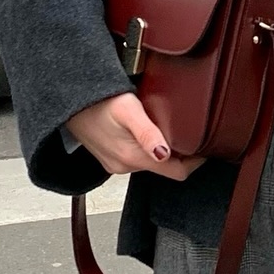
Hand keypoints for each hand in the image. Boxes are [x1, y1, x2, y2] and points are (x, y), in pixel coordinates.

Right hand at [66, 92, 204, 180]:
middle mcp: (125, 166)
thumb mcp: (127, 110)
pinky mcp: (109, 158)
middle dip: (182, 154)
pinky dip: (148, 149)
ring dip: (164, 150)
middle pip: (166, 169)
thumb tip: (165, 153)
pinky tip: (149, 132)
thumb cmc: (96, 100)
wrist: (66, 101)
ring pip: (151, 163)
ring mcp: (116, 164)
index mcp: (132, 158)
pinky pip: (137, 158)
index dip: (195, 162)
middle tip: (194, 134)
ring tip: (173, 130)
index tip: (207, 146)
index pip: (176, 172)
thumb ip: (147, 133)